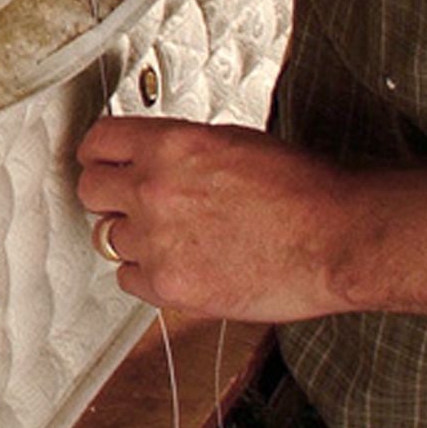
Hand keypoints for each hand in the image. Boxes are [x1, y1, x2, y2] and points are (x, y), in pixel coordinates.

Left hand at [77, 116, 351, 322]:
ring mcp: (159, 240)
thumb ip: (177, 148)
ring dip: (132, 236)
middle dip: (108, 194)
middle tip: (126, 200)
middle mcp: (154, 189)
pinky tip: (176, 263)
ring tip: (168, 236)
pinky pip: (129, 279)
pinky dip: (146, 274)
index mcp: (169, 144)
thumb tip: (149, 156)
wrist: (336, 236)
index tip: (100, 160)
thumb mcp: (227, 140)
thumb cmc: (298, 186)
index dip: (98, 153)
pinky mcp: (172, 286)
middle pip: (90, 190)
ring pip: (108, 238)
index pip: (98, 141)